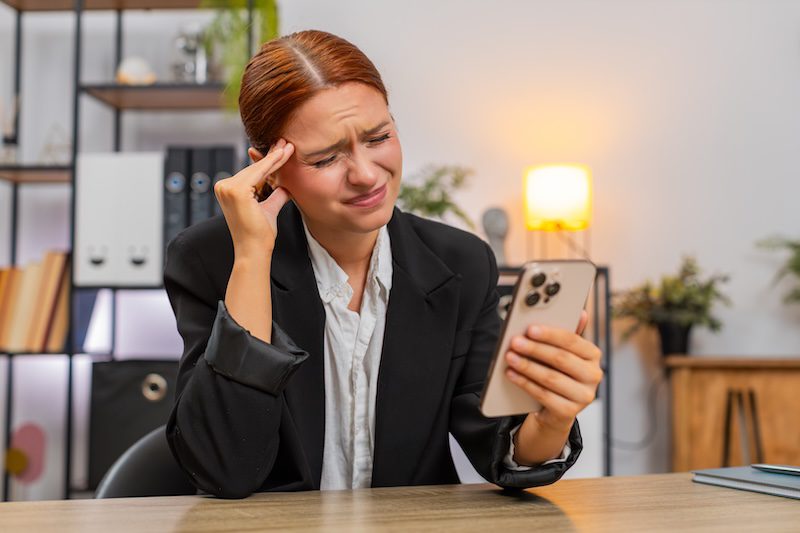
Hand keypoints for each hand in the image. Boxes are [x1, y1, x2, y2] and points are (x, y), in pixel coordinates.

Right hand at [213, 139, 294, 255]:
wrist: (255, 249)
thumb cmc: (260, 233)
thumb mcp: (268, 208)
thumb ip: (274, 194)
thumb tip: (285, 186)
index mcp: (227, 190)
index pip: (251, 174)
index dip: (267, 162)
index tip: (281, 151)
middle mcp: (223, 186)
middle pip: (253, 169)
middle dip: (272, 157)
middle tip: (287, 143)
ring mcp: (227, 187)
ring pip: (257, 169)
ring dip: (275, 157)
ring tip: (289, 146)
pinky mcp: (235, 190)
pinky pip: (259, 173)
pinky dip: (272, 163)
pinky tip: (284, 154)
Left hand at [504, 310, 602, 431]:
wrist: (556, 409)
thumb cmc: (558, 372)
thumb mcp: (563, 352)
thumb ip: (566, 334)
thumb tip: (581, 312)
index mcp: (593, 355)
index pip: (572, 341)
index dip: (550, 334)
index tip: (530, 328)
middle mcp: (594, 375)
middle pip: (561, 359)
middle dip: (535, 349)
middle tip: (515, 342)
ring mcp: (584, 396)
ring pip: (551, 378)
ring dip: (527, 366)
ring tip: (510, 357)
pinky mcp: (569, 412)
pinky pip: (544, 395)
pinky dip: (525, 383)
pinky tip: (512, 374)